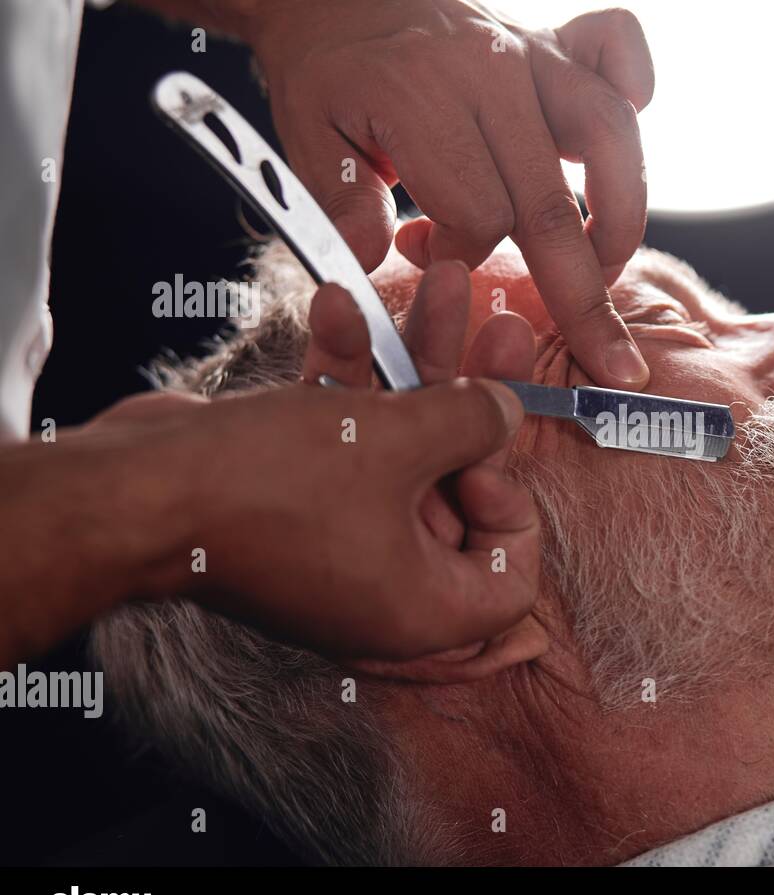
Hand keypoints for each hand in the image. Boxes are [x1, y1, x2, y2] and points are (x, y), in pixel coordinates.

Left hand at [247, 0, 653, 389]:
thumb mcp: (309, 139)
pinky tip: (634, 128)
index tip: (438, 266)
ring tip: (615, 270)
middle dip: (585, 295)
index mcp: (423, 100)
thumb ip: (343, 204)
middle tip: (615, 364)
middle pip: (552, 201)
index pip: (479, 214)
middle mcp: (490, 73)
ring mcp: (531, 53)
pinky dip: (637, 84)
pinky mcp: (553, 41)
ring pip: (610, 135)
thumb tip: (368, 266)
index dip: (466, 260)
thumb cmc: (328, 75)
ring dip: (623, 214)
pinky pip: (616, 47)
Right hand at [295, 259, 548, 679]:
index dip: (513, 508)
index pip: (512, 574)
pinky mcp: (292, 502)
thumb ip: (472, 421)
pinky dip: (344, 380)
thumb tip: (507, 409)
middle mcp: (385, 585)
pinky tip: (340, 307)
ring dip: (415, 363)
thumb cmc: (264, 488)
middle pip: (459, 486)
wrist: (130, 492)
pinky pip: (340, 441)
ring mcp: (336, 543)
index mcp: (424, 605)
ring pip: (400, 449)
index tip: (482, 458)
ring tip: (443, 281)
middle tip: (498, 324)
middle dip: (473, 394)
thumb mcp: (398, 442)